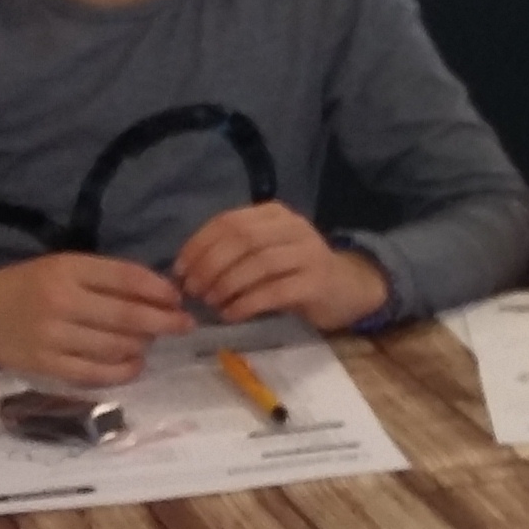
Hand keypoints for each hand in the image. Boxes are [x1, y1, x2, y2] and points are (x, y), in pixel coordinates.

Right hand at [0, 254, 191, 385]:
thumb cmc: (26, 286)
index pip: (126, 277)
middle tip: (183, 324)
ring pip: (116, 346)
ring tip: (149, 342)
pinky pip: (94, 373)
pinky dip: (122, 371)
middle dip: (164, 321)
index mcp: (66, 269)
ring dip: (142, 345)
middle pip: (127, 315)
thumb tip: (160, 292)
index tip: (178, 298)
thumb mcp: (63, 267)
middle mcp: (60, 301)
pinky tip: (134, 364)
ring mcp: (52, 336)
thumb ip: (106, 277)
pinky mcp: (45, 366)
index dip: (159, 290)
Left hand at [172, 202, 391, 329]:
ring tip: (212, 304)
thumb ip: (233, 252)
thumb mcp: (265, 252)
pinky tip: (232, 314)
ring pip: (258, 264)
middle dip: (210, 266)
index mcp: (274, 214)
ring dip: (227, 285)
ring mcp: (308, 253)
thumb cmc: (296, 272)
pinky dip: (247, 303)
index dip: (199, 245)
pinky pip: (275, 291)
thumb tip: (186, 269)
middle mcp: (293, 227)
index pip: (228, 221)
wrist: (348, 288)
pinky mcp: (317, 282)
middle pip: (241, 240)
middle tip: (194, 291)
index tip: (180, 271)